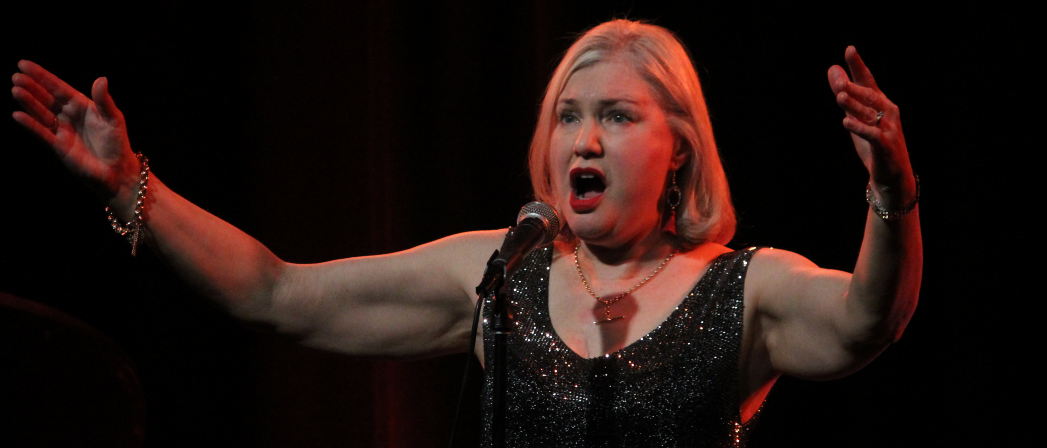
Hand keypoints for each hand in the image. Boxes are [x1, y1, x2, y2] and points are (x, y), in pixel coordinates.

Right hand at [11, 60, 140, 214]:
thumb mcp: (113, 118)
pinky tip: (17, 115)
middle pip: (46, 99)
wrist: (117, 171)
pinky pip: (41, 133)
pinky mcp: (58, 146)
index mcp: (82, 106)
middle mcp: (69, 116)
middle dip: (32, 87)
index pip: (59, 88)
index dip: (42, 76)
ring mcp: (62, 131)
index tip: (24, 64)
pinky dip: (30, 125)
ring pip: (41, 113)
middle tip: (16, 76)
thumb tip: (101, 79)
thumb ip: (104, 100)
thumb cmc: (117, 143)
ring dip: (29, 102)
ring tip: (16, 90)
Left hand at [828, 47, 914, 206]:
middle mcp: (887, 111)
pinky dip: (859, 127)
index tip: (849, 50)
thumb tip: (832, 69)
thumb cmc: (873, 142)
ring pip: (869, 113)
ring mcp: (888, 128)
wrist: (892, 175)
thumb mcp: (857, 117)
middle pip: (868, 95)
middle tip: (837, 80)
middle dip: (853, 87)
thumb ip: (844, 94)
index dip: (858, 66)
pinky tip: (845, 122)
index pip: (867, 80)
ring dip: (854, 105)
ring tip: (840, 96)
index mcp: (880, 102)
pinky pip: (871, 134)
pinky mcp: (885, 145)